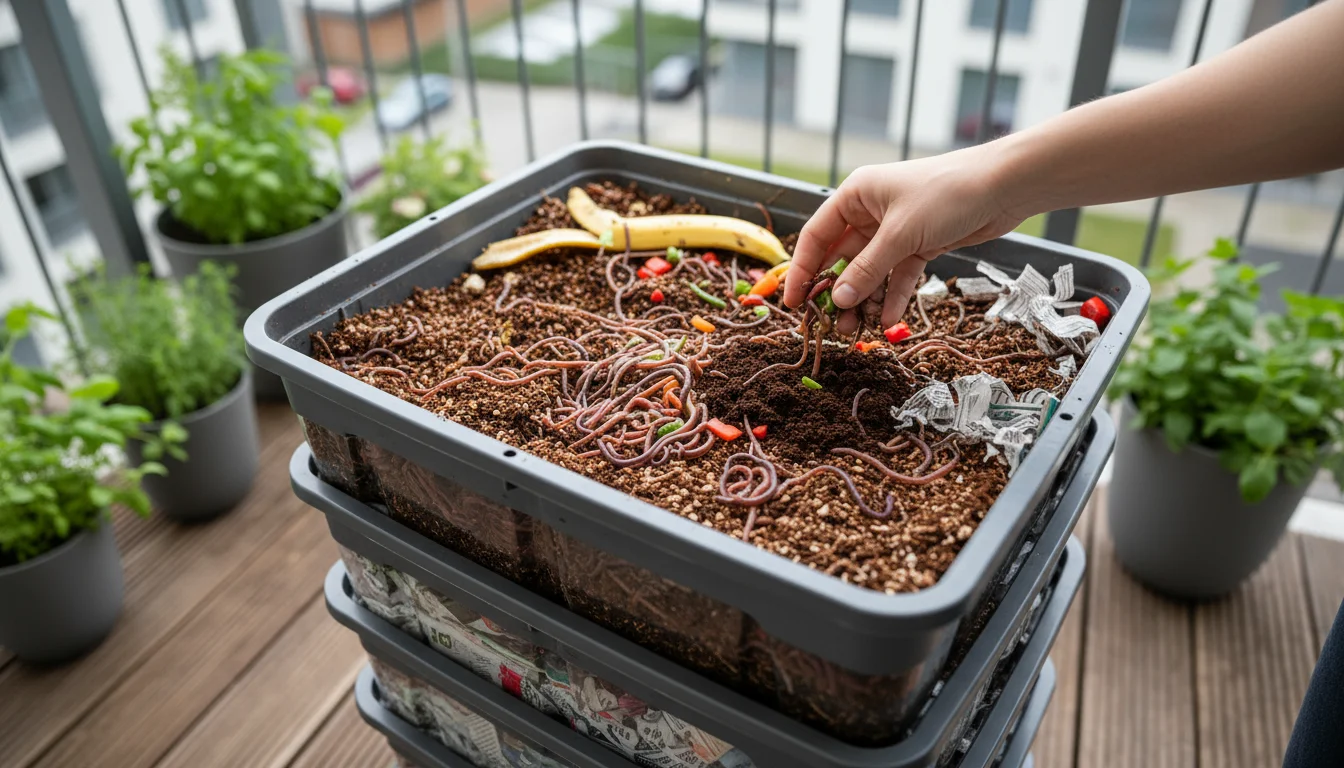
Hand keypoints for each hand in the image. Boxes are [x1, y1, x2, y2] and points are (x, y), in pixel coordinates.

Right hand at [782, 146, 1026, 333]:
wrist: (1003, 186)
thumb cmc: (946, 194)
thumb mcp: (900, 234)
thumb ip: (867, 269)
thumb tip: (838, 300)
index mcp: (854, 196)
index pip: (816, 237)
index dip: (802, 270)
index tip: (793, 303)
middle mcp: (869, 212)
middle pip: (842, 259)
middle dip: (837, 293)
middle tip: (830, 325)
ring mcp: (895, 230)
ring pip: (870, 271)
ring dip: (863, 300)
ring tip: (857, 330)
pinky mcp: (919, 244)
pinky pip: (897, 276)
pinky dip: (892, 297)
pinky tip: (888, 321)